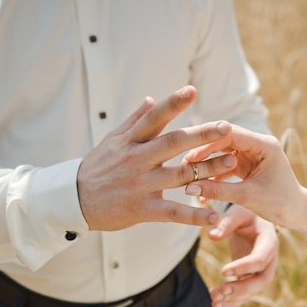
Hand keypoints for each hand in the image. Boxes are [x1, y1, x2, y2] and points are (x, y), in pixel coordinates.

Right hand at [78, 85, 235, 230]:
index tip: (192, 90)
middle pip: (172, 143)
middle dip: (201, 134)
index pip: (153, 118)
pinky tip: (214, 216)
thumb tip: (151, 99)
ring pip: (179, 175)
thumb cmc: (96, 167)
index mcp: (130, 140)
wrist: (74, 200)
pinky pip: (172, 212)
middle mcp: (136, 159)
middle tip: (226, 127)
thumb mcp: (111, 141)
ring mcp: (140, 184)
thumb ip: (134, 121)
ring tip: (232, 163)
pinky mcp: (142, 209)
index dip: (172, 103)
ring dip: (207, 170)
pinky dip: (194, 215)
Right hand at [183, 124, 306, 227]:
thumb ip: (217, 191)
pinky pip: (225, 166)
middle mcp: (257, 145)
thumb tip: (188, 188)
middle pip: (223, 141)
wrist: (298, 214)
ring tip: (188, 177)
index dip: (207, 142)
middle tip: (183, 165)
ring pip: (222, 154)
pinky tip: (200, 191)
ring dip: (206, 166)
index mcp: (264, 145)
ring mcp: (251, 154)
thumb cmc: (280, 204)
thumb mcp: (246, 197)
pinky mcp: (247, 165)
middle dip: (203, 153)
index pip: (230, 133)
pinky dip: (214, 177)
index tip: (187, 153)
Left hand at [208, 204, 278, 306]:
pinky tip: (216, 303)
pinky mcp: (252, 276)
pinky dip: (232, 300)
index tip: (222, 271)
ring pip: (253, 291)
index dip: (243, 267)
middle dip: (241, 289)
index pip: (260, 259)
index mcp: (269, 242)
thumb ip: (226, 223)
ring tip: (213, 300)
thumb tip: (212, 236)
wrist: (254, 220)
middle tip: (220, 290)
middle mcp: (270, 260)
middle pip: (261, 281)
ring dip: (234, 298)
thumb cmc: (246, 213)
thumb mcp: (238, 212)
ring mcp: (263, 270)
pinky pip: (246, 292)